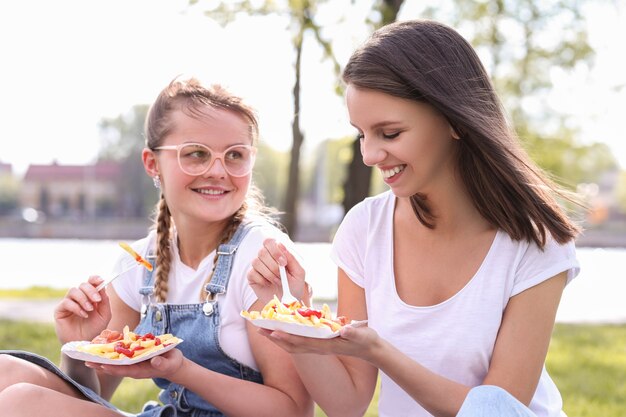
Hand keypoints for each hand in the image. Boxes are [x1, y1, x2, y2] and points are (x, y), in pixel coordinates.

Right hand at [54, 275, 111, 343]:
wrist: (84, 342)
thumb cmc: (95, 328)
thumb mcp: (105, 314)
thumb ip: (104, 301)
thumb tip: (102, 287)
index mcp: (91, 296)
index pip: (91, 281)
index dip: (95, 279)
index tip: (100, 281)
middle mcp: (80, 297)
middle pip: (83, 285)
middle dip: (91, 291)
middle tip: (97, 300)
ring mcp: (69, 303)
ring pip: (74, 291)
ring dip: (83, 299)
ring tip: (89, 309)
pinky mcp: (60, 310)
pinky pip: (66, 302)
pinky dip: (76, 307)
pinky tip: (83, 315)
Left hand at [86, 349, 184, 379]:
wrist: (172, 363)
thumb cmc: (172, 363)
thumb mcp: (170, 363)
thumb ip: (162, 363)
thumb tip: (154, 361)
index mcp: (140, 370)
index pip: (123, 370)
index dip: (111, 367)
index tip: (100, 365)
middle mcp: (133, 367)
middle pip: (114, 366)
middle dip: (100, 363)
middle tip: (86, 360)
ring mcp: (133, 362)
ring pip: (115, 361)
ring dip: (102, 358)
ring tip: (89, 354)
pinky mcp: (134, 356)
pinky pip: (120, 354)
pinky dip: (111, 350)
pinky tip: (102, 346)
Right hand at [247, 238, 309, 304]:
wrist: (288, 303)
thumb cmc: (294, 285)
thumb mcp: (299, 272)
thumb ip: (292, 258)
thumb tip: (281, 245)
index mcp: (277, 252)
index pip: (269, 242)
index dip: (275, 250)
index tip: (283, 263)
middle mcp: (266, 257)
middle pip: (262, 251)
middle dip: (273, 265)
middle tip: (281, 276)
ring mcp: (258, 266)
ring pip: (256, 262)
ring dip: (269, 274)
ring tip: (278, 282)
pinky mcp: (251, 276)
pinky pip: (252, 273)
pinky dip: (262, 280)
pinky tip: (268, 284)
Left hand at [259, 324, 381, 361]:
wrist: (371, 350)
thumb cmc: (366, 341)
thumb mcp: (362, 335)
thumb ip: (353, 333)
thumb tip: (344, 330)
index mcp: (327, 345)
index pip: (303, 342)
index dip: (288, 338)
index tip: (273, 332)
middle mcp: (320, 348)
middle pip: (293, 345)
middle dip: (276, 338)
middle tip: (259, 330)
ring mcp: (319, 348)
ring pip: (294, 345)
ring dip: (278, 339)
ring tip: (264, 332)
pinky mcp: (320, 345)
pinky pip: (300, 343)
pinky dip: (288, 339)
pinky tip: (282, 334)